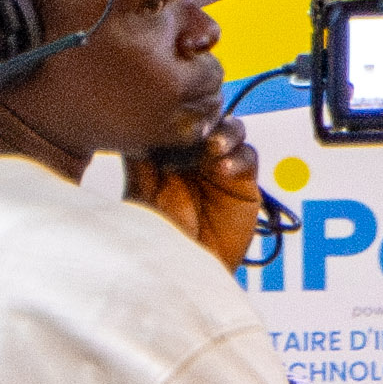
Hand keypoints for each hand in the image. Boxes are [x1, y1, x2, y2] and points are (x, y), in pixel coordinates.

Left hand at [128, 119, 270, 270]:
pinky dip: (239, 157)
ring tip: (214, 147)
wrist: (181, 270)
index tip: (170, 115)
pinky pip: (248, 158)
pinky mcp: (244, 186)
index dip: (179, 113)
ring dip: (226, 132)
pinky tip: (224, 169)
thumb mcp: (140, 195)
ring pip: (232, 131)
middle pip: (209, 120)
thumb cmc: (156, 239)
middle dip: (206, 119)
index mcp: (168, 156)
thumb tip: (133, 126)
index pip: (180, 122)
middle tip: (196, 129)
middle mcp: (196, 159)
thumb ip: (139, 163)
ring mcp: (220, 170)